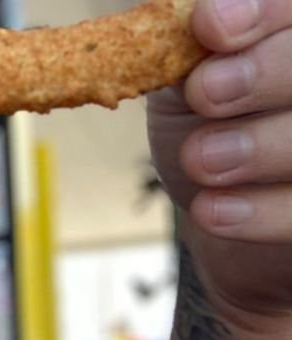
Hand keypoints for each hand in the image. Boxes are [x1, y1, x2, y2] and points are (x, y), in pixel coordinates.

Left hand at [148, 0, 291, 317]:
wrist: (219, 200)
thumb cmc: (205, 118)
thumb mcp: (182, 71)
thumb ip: (185, 42)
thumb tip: (182, 15)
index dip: (265, 13)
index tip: (209, 26)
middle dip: (267, 74)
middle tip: (205, 92)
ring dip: (260, 147)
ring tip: (198, 159)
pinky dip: (259, 212)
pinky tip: (211, 210)